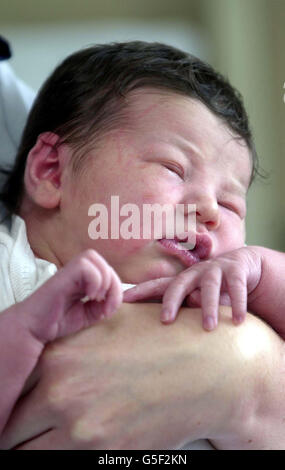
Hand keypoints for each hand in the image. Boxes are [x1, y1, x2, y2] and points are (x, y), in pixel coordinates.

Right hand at [22, 248, 122, 342]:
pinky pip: (84, 266)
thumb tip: (114, 300)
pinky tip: (89, 296)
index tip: (109, 310)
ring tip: (96, 299)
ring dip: (103, 279)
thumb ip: (103, 306)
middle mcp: (75, 272)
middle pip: (102, 262)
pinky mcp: (62, 276)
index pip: (107, 270)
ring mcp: (68, 272)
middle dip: (112, 283)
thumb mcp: (88, 315)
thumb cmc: (57, 321)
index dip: (115, 288)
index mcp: (83, 279)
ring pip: (92, 257)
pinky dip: (94, 280)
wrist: (33, 329)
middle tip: (106, 304)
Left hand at [123, 246, 261, 330]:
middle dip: (171, 301)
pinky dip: (238, 304)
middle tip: (165, 320)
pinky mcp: (235, 270)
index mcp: (181, 280)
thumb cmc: (213, 288)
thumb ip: (185, 309)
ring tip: (208, 327)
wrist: (243, 264)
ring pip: (209, 286)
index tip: (122, 300)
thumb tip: (172, 320)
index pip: (156, 286)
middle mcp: (194, 272)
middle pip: (178, 284)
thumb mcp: (197, 298)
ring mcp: (215, 269)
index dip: (139, 292)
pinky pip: (236, 287)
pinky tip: (238, 321)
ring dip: (208, 306)